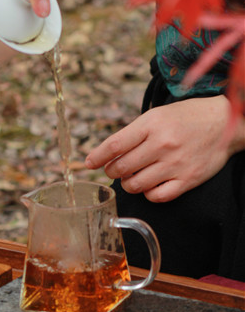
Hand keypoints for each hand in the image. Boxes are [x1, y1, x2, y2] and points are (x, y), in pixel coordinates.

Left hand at [85, 96, 244, 201]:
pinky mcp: (188, 179)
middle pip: (121, 167)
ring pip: (136, 184)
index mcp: (151, 124)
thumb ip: (134, 133)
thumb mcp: (157, 115)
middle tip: (113, 170)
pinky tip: (150, 185)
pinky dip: (148, 194)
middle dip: (111, 171)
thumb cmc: (186, 117)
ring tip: (132, 177)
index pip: (114, 145)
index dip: (97, 156)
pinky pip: (157, 196)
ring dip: (128, 184)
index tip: (88, 163)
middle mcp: (162, 144)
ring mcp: (175, 163)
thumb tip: (108, 152)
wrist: (223, 122)